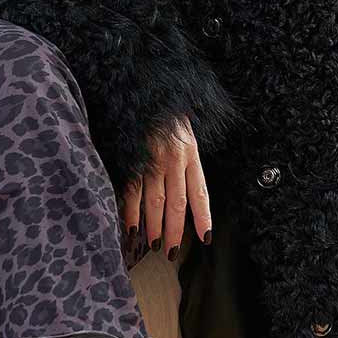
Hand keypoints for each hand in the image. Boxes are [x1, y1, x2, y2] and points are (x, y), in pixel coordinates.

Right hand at [120, 117, 212, 262]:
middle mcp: (174, 159)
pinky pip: (133, 192)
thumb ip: (183, 156)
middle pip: (178, 205)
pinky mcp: (133, 159)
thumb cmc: (162, 109)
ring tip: (154, 244)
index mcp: (190, 153)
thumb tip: (182, 185)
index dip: (203, 218)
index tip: (205, 237)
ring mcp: (152, 160)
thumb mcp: (183, 130)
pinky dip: (131, 212)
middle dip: (176, 231)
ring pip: (157, 203)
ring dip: (156, 227)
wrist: (141, 86)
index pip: (200, 193)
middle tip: (172, 251)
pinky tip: (131, 227)